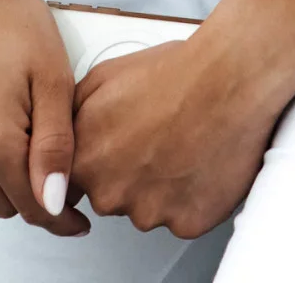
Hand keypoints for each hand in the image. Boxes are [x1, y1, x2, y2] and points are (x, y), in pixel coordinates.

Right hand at [0, 0, 91, 237]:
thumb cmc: (12, 17)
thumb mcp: (53, 79)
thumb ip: (56, 146)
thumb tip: (56, 202)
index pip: (31, 205)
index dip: (60, 215)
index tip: (78, 219)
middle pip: (2, 201)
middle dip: (32, 191)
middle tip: (58, 158)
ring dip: (3, 169)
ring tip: (28, 121)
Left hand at [69, 28, 289, 239]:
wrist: (228, 77)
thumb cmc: (174, 71)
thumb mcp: (102, 77)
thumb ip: (73, 118)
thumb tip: (66, 139)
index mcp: (86, 158)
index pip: (72, 185)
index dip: (96, 165)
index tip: (115, 152)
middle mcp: (111, 193)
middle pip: (111, 197)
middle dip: (128, 174)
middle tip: (155, 138)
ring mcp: (149, 212)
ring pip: (147, 209)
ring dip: (160, 186)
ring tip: (182, 143)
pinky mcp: (185, 222)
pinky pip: (181, 218)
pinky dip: (190, 196)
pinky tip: (199, 160)